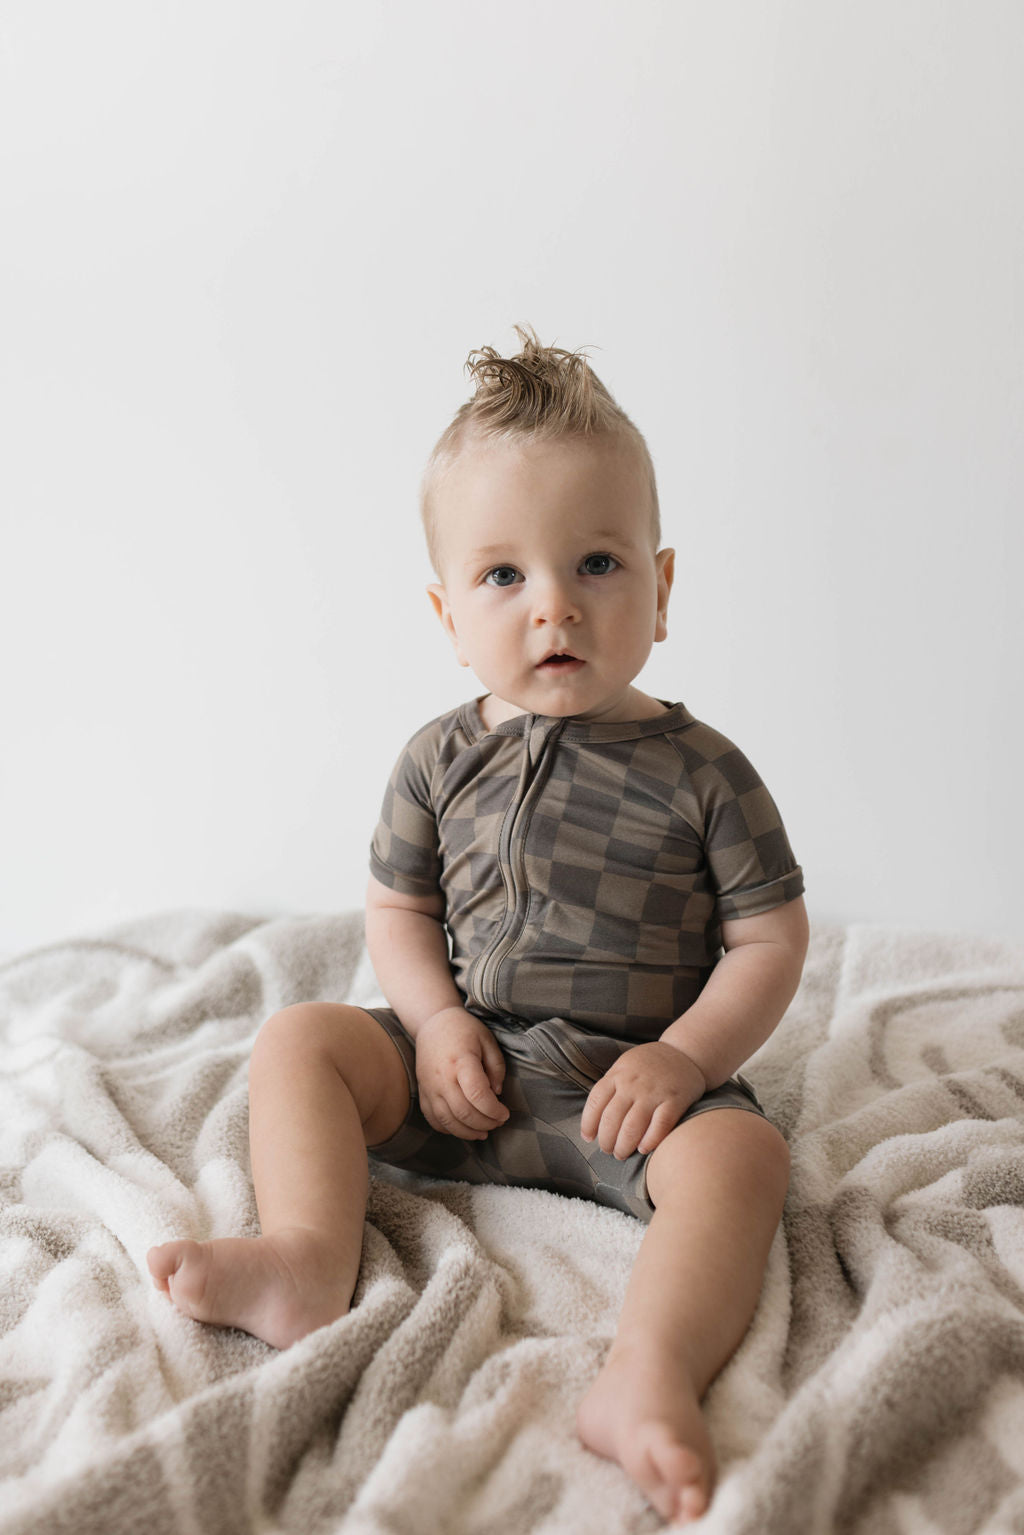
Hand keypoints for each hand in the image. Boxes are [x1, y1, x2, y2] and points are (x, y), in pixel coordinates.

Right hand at [414, 1006, 509, 1140]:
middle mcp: (442, 1077)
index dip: (494, 1110)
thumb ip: (497, 1067)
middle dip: (485, 1123)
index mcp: (461, 1061)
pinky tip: (463, 1128)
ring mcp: (429, 1087)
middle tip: (498, 1123)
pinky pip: (433, 1118)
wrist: (432, 1023)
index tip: (505, 1113)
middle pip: (463, 1112)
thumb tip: (497, 1093)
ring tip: (483, 1132)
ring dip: (468, 1132)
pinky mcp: (423, 1092)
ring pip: (447, 1120)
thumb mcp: (487, 1040)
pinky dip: (449, 1129)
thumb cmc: (464, 1030)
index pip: (477, 1095)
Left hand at [580, 1042, 705, 1160]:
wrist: (686, 1053)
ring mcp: (654, 1092)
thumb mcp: (625, 1066)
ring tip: (622, 1153)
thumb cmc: (650, 1066)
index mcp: (618, 1074)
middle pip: (611, 1119)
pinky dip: (650, 1141)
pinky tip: (643, 1149)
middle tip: (608, 1150)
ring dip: (623, 1146)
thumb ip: (611, 1087)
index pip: (596, 1102)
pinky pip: (660, 1126)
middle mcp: (633, 1083)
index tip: (588, 1138)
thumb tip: (594, 1120)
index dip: (588, 1124)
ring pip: (632, 1127)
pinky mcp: (675, 1101)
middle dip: (606, 1141)